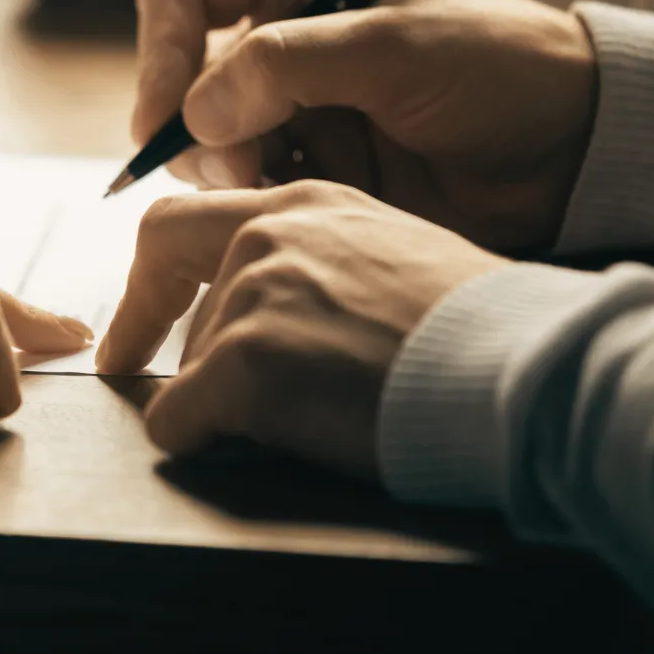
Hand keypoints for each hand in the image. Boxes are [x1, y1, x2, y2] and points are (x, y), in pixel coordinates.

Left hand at [95, 181, 506, 480]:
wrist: (523, 372)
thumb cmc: (482, 332)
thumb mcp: (394, 257)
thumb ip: (321, 264)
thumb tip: (273, 314)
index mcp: (305, 204)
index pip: (178, 225)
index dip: (145, 288)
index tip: (129, 334)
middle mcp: (267, 235)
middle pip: (180, 305)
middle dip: (188, 357)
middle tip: (198, 404)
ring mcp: (252, 296)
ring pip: (189, 370)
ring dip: (231, 407)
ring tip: (315, 422)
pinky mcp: (244, 363)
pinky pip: (180, 422)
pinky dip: (204, 445)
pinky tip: (263, 448)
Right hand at [131, 0, 599, 252]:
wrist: (573, 153)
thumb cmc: (501, 72)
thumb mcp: (394, 49)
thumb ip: (286, 67)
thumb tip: (193, 116)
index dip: (160, 53)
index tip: (163, 121)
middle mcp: (284, 30)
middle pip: (180, 77)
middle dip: (198, 129)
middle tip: (242, 169)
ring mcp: (294, 103)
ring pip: (205, 142)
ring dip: (230, 172)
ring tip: (290, 186)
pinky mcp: (311, 165)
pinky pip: (248, 188)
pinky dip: (259, 204)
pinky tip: (310, 208)